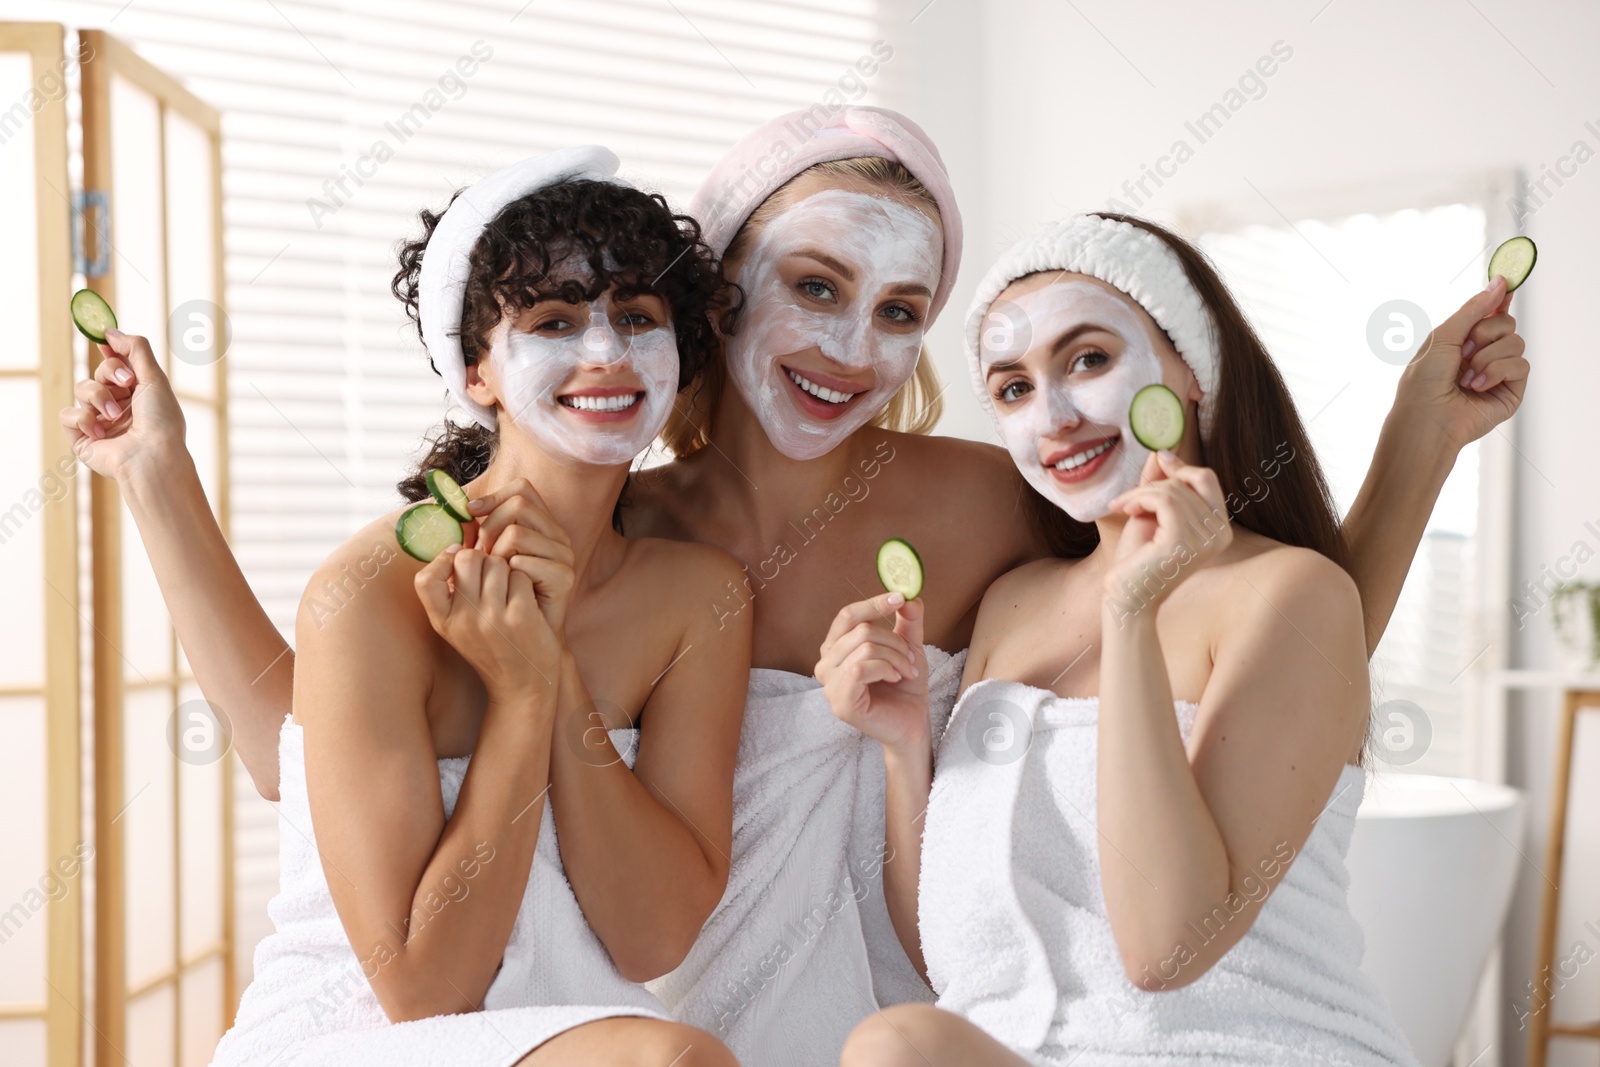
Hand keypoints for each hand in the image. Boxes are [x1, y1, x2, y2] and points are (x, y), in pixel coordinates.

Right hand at [57, 329, 187, 481]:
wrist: (152, 456)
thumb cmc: (161, 420)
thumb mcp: (154, 377)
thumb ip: (135, 349)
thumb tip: (110, 331)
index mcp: (138, 394)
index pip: (117, 366)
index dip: (111, 353)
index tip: (105, 341)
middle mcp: (118, 406)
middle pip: (98, 372)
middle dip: (110, 373)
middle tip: (127, 382)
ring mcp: (99, 421)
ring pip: (82, 389)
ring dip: (99, 397)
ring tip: (114, 415)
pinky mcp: (82, 438)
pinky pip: (68, 414)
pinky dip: (83, 419)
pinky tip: (100, 432)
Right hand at [414, 544, 558, 701]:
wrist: (522, 687)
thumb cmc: (491, 648)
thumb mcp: (459, 627)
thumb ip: (451, 594)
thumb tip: (454, 547)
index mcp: (443, 622)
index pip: (425, 579)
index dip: (441, 561)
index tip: (456, 561)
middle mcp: (464, 620)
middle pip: (467, 558)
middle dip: (483, 559)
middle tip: (493, 576)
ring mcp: (493, 618)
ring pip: (497, 563)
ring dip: (507, 570)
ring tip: (510, 591)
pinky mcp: (521, 616)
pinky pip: (520, 575)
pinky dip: (525, 582)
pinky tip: (526, 600)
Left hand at [464, 478, 575, 635]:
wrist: (526, 653)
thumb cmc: (501, 608)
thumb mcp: (485, 566)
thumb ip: (478, 537)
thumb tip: (460, 510)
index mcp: (541, 527)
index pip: (521, 489)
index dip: (493, 497)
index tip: (471, 513)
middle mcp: (557, 536)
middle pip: (517, 505)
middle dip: (489, 530)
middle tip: (484, 559)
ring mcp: (564, 555)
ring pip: (516, 533)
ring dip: (496, 557)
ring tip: (497, 580)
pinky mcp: (564, 576)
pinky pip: (523, 563)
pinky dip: (509, 577)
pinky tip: (511, 592)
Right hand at [815, 591, 928, 756]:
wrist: (913, 722)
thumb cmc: (906, 687)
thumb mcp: (909, 646)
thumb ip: (908, 621)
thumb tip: (909, 597)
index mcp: (836, 649)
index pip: (847, 616)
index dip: (873, 604)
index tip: (900, 598)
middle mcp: (826, 665)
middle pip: (860, 630)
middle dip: (895, 641)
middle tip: (912, 657)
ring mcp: (830, 685)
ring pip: (864, 647)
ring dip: (896, 657)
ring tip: (907, 670)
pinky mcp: (840, 701)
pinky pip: (860, 668)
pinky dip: (886, 669)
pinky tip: (896, 679)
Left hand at [1103, 451, 1231, 609]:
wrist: (1126, 597)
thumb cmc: (1138, 560)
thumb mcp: (1151, 514)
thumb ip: (1160, 485)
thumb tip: (1163, 451)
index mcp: (1219, 529)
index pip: (1208, 480)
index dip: (1183, 466)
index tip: (1160, 459)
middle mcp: (1220, 535)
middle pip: (1190, 481)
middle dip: (1154, 483)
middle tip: (1128, 499)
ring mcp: (1204, 540)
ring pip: (1172, 490)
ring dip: (1140, 493)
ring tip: (1123, 507)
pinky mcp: (1182, 542)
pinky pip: (1163, 500)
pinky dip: (1138, 498)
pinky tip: (1123, 510)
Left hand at [1395, 276, 1528, 452]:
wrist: (1427, 419)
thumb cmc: (1424, 381)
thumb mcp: (1443, 336)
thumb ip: (1474, 309)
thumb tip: (1499, 282)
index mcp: (1463, 340)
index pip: (1490, 313)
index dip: (1499, 299)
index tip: (1506, 286)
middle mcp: (1483, 354)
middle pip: (1507, 323)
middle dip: (1485, 333)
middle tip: (1463, 352)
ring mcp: (1499, 372)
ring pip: (1516, 342)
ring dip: (1487, 357)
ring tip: (1466, 377)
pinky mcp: (1511, 390)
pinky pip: (1521, 365)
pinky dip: (1497, 371)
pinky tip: (1477, 386)